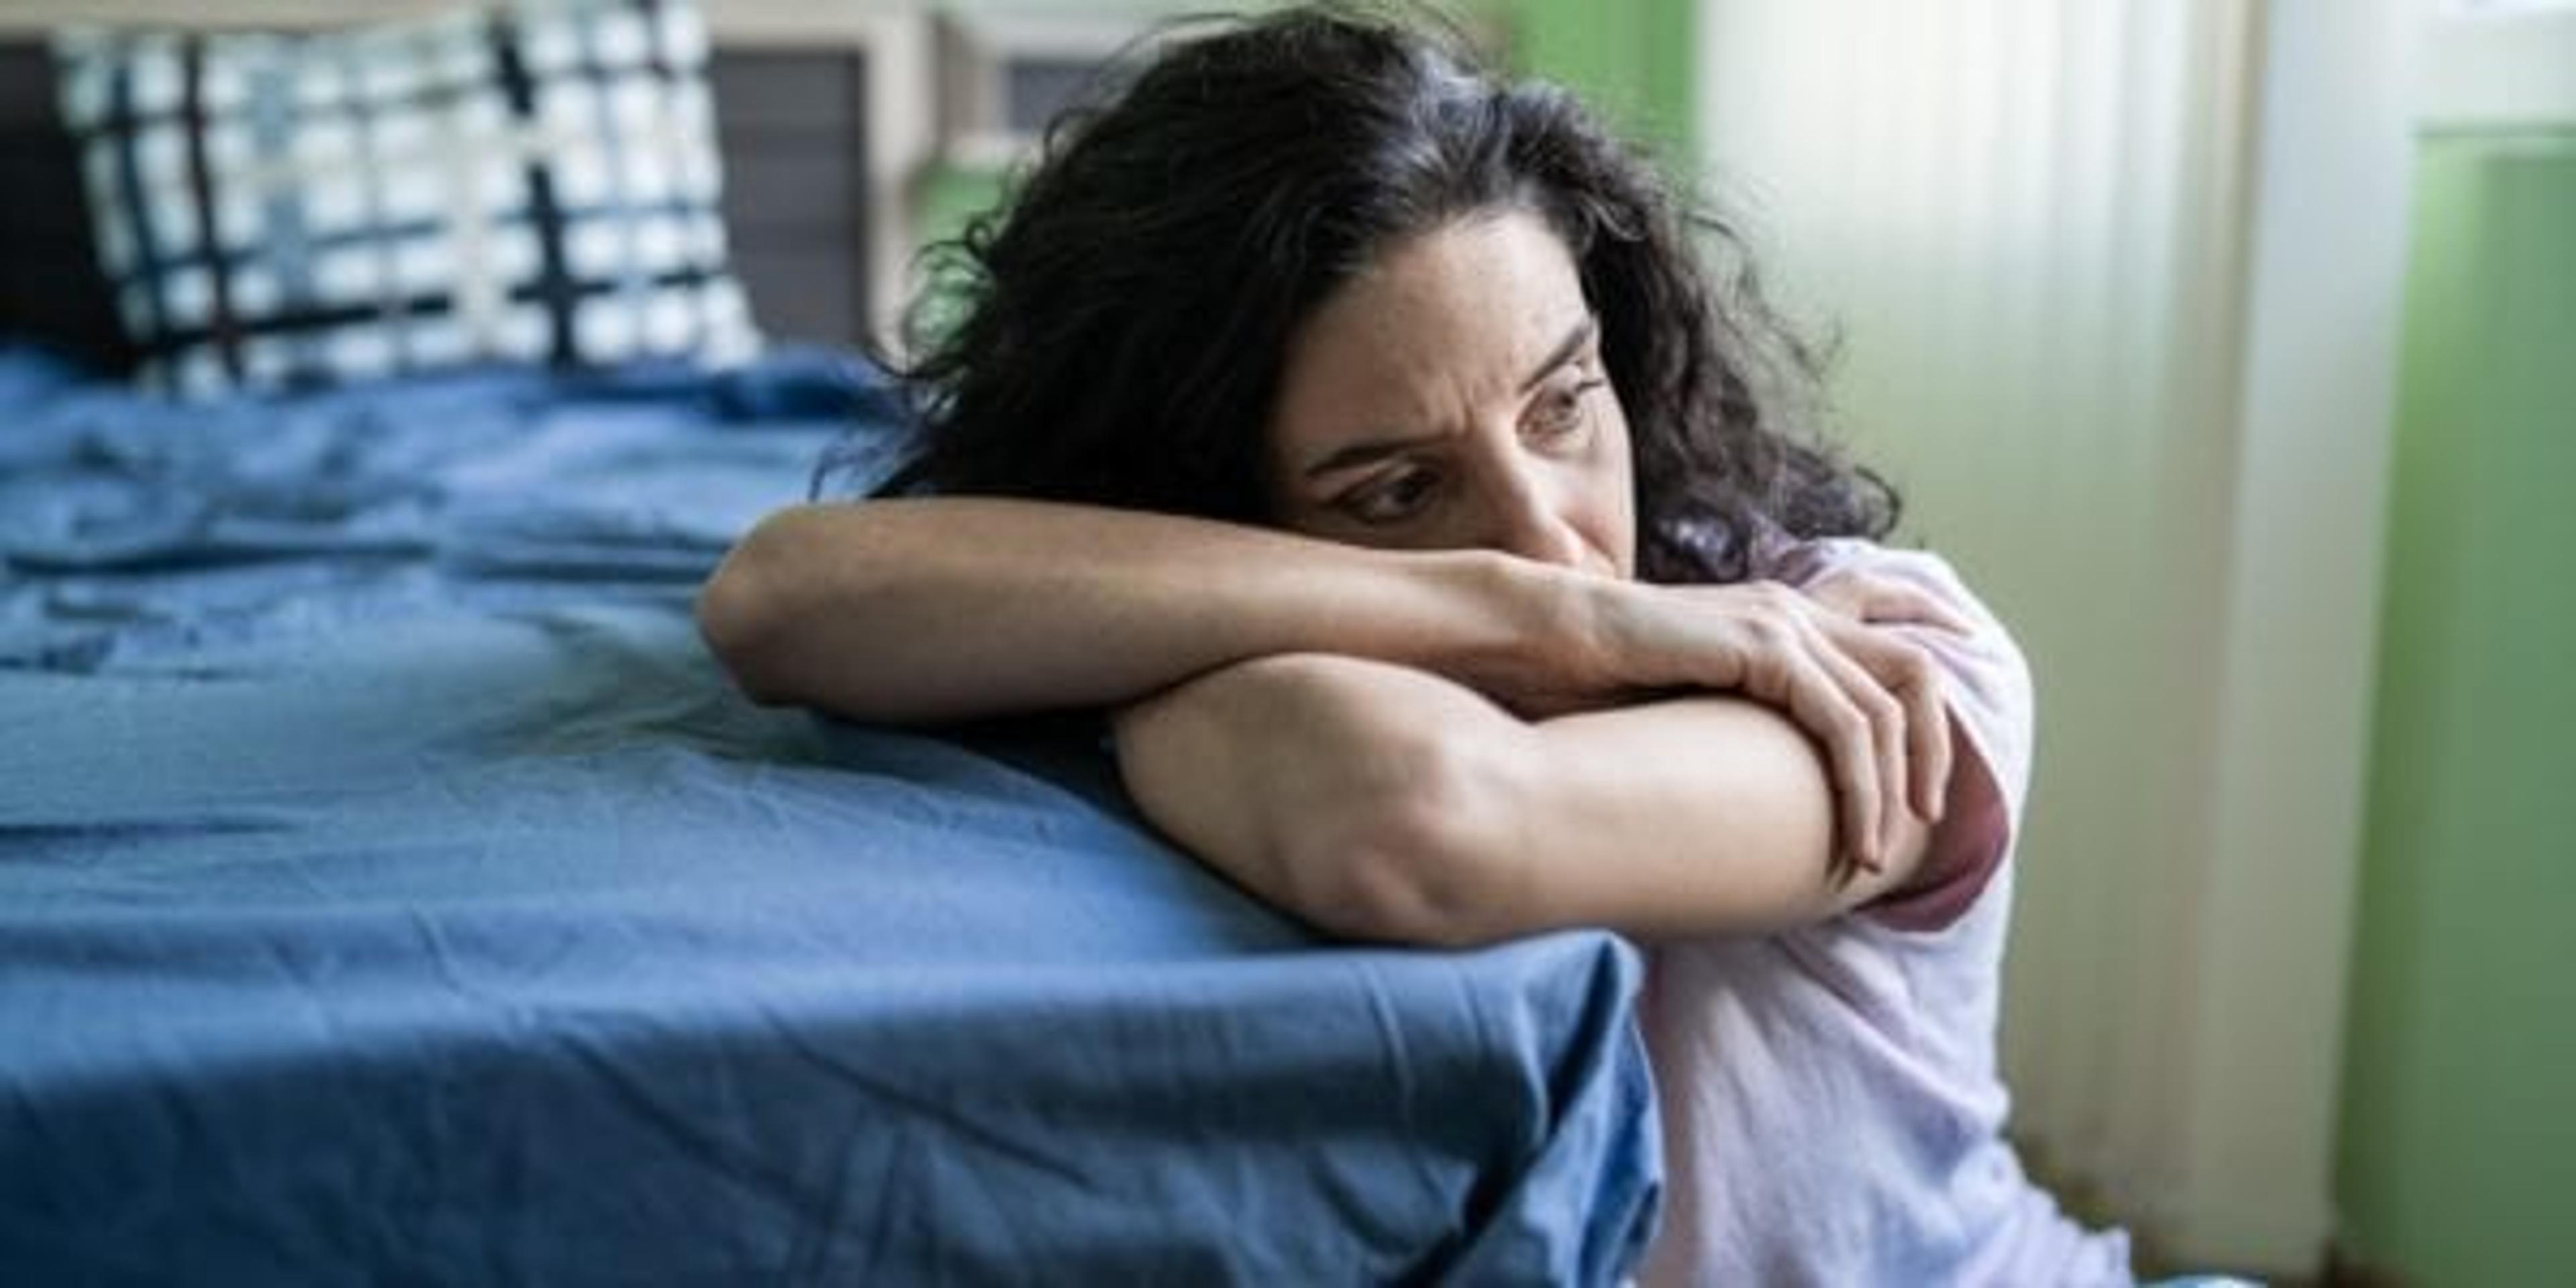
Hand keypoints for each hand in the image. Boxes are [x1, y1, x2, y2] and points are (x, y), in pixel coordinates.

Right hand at [1593, 575, 1955, 879]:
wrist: (1537, 639)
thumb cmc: (1593, 682)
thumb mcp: (1690, 706)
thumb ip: (1739, 729)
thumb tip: (1758, 796)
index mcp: (1780, 617)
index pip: (1889, 639)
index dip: (1926, 704)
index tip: (1928, 774)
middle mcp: (1793, 610)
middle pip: (1914, 672)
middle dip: (1934, 751)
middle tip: (1925, 821)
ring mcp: (1782, 623)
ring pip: (1888, 706)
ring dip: (1896, 786)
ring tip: (1878, 850)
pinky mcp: (1763, 648)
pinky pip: (1846, 724)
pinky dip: (1862, 787)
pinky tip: (1852, 834)